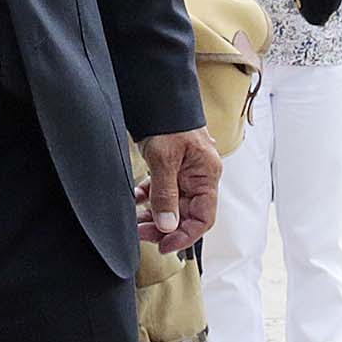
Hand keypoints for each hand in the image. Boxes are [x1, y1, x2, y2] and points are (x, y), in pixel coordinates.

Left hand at [136, 128, 221, 254]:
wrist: (157, 95)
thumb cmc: (169, 122)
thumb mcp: (165, 159)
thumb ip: (166, 194)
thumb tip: (167, 226)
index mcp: (207, 176)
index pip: (203, 218)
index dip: (185, 236)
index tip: (164, 246)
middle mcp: (199, 177)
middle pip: (186, 214)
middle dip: (164, 227)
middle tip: (141, 233)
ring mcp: (184, 173)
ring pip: (172, 205)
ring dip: (154, 216)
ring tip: (136, 222)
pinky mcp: (170, 167)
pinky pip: (161, 191)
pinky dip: (148, 198)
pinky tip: (135, 200)